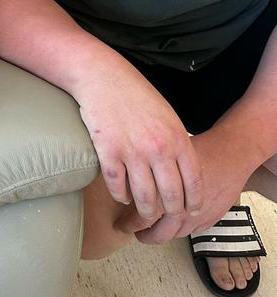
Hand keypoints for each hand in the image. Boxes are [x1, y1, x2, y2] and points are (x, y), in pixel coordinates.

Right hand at [78, 66, 203, 226]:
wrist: (103, 76)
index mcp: (177, 138)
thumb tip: (182, 172)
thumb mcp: (167, 115)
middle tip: (167, 220)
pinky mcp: (108, 153)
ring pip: (144, 198)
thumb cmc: (136, 94)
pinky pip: (117, 186)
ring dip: (145, 212)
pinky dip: (120, 196)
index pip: (193, 181)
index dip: (194, 202)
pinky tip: (122, 197)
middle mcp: (158, 148)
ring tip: (144, 216)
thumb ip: (176, 143)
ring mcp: (133, 152)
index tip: (192, 212)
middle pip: (170, 196)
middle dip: (170, 213)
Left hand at [127, 124, 257, 243]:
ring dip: (162, 234)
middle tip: (134, 232)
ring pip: (175, 235)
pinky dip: (179, 229)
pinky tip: (173, 223)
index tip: (121, 223)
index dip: (129, 223)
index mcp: (166, 195)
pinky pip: (192, 232)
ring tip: (151, 230)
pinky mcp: (210, 219)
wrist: (231, 156)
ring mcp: (197, 218)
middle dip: (144, 235)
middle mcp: (182, 211)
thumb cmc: (199, 150)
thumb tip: (128, 179)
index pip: (142, 218)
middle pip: (159, 234)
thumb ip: (148, 173)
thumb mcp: (166, 156)